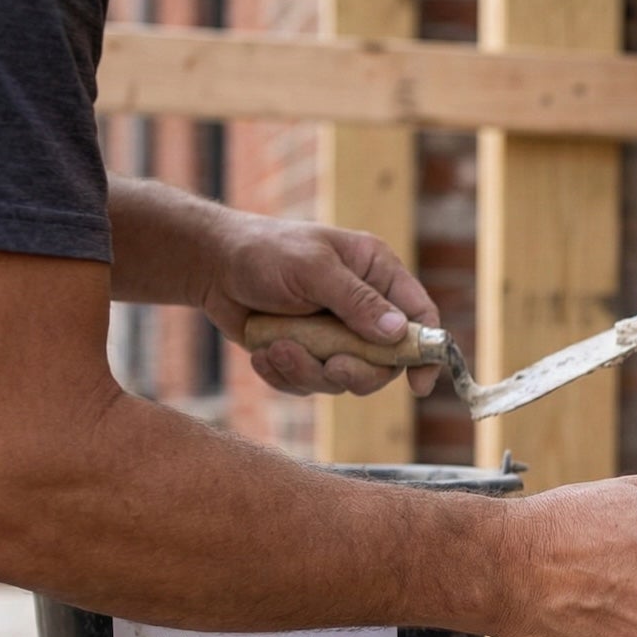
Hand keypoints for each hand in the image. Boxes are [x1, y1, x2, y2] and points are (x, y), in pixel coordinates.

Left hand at [200, 212, 440, 397]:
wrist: (210, 266)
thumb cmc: (264, 252)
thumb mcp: (313, 268)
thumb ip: (357, 301)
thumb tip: (400, 333)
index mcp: (377, 274)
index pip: (420, 316)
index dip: (427, 352)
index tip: (420, 384)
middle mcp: (364, 307)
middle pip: (386, 361)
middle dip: (357, 370)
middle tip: (331, 365)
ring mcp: (336, 335)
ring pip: (345, 378)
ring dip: (309, 371)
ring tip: (276, 348)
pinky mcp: (307, 354)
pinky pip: (310, 384)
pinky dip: (285, 375)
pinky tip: (263, 352)